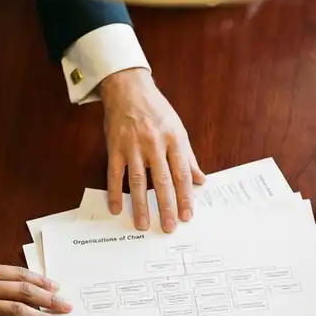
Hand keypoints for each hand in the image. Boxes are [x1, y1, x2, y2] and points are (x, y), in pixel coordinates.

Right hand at [100, 68, 204, 232]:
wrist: (128, 88)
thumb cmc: (156, 109)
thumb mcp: (178, 129)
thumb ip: (188, 157)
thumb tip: (201, 180)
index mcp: (173, 140)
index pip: (182, 174)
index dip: (185, 197)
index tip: (187, 215)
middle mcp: (154, 144)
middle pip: (162, 181)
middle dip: (166, 206)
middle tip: (168, 227)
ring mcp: (133, 146)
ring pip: (138, 181)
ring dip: (141, 205)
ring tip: (143, 224)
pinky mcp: (115, 147)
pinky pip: (115, 174)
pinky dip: (114, 192)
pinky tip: (116, 208)